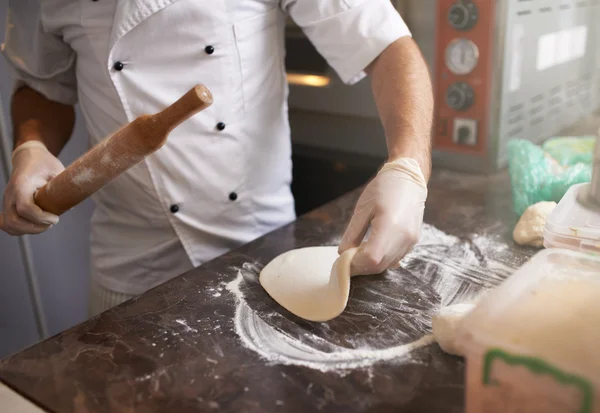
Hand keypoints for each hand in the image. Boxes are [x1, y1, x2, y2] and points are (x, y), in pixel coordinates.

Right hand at [0, 141, 63, 234]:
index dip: (41, 217)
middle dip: (36, 228)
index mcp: (22, 184)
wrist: (28, 157)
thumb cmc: (44, 163)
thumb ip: (63, 187)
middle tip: (52, 222)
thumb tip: (70, 207)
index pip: (25, 208)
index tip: (56, 218)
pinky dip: (20, 229)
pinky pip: (7, 224)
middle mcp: (11, 194)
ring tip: (45, 224)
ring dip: (28, 230)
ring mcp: (8, 201)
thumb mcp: (57, 170)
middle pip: (14, 221)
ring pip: (9, 225)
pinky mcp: (9, 206)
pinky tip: (34, 226)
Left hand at [339, 158, 426, 275]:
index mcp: (390, 225)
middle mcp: (404, 237)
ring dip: (370, 264)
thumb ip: (352, 234)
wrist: (409, 178)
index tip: (343, 260)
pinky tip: (371, 248)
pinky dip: (381, 259)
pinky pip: (395, 258)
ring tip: (358, 253)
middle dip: (361, 267)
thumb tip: (343, 253)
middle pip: (379, 265)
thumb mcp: (362, 209)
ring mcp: (411, 240)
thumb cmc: (384, 188)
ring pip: (388, 265)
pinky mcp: (414, 241)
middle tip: (347, 260)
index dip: (355, 264)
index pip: (371, 258)